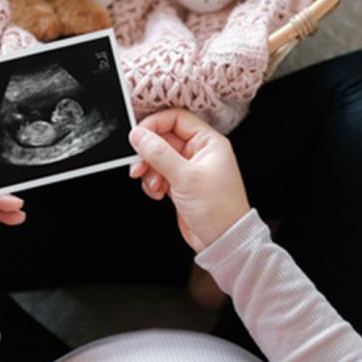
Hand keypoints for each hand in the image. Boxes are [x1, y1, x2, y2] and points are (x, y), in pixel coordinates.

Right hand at [128, 109, 250, 251]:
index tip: (138, 136)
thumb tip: (139, 135)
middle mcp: (199, 152)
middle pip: (164, 139)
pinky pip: (159, 174)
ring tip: (152, 184)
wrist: (223, 242)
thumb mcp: (186, 178)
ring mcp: (190, 169)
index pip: (176, 119)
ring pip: (159, 158)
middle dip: (149, 153)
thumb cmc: (218, 210)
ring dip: (150, 170)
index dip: (155, 125)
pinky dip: (153, 182)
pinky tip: (158, 193)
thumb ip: (159, 154)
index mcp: (208, 142)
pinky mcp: (181, 185)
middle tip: (138, 165)